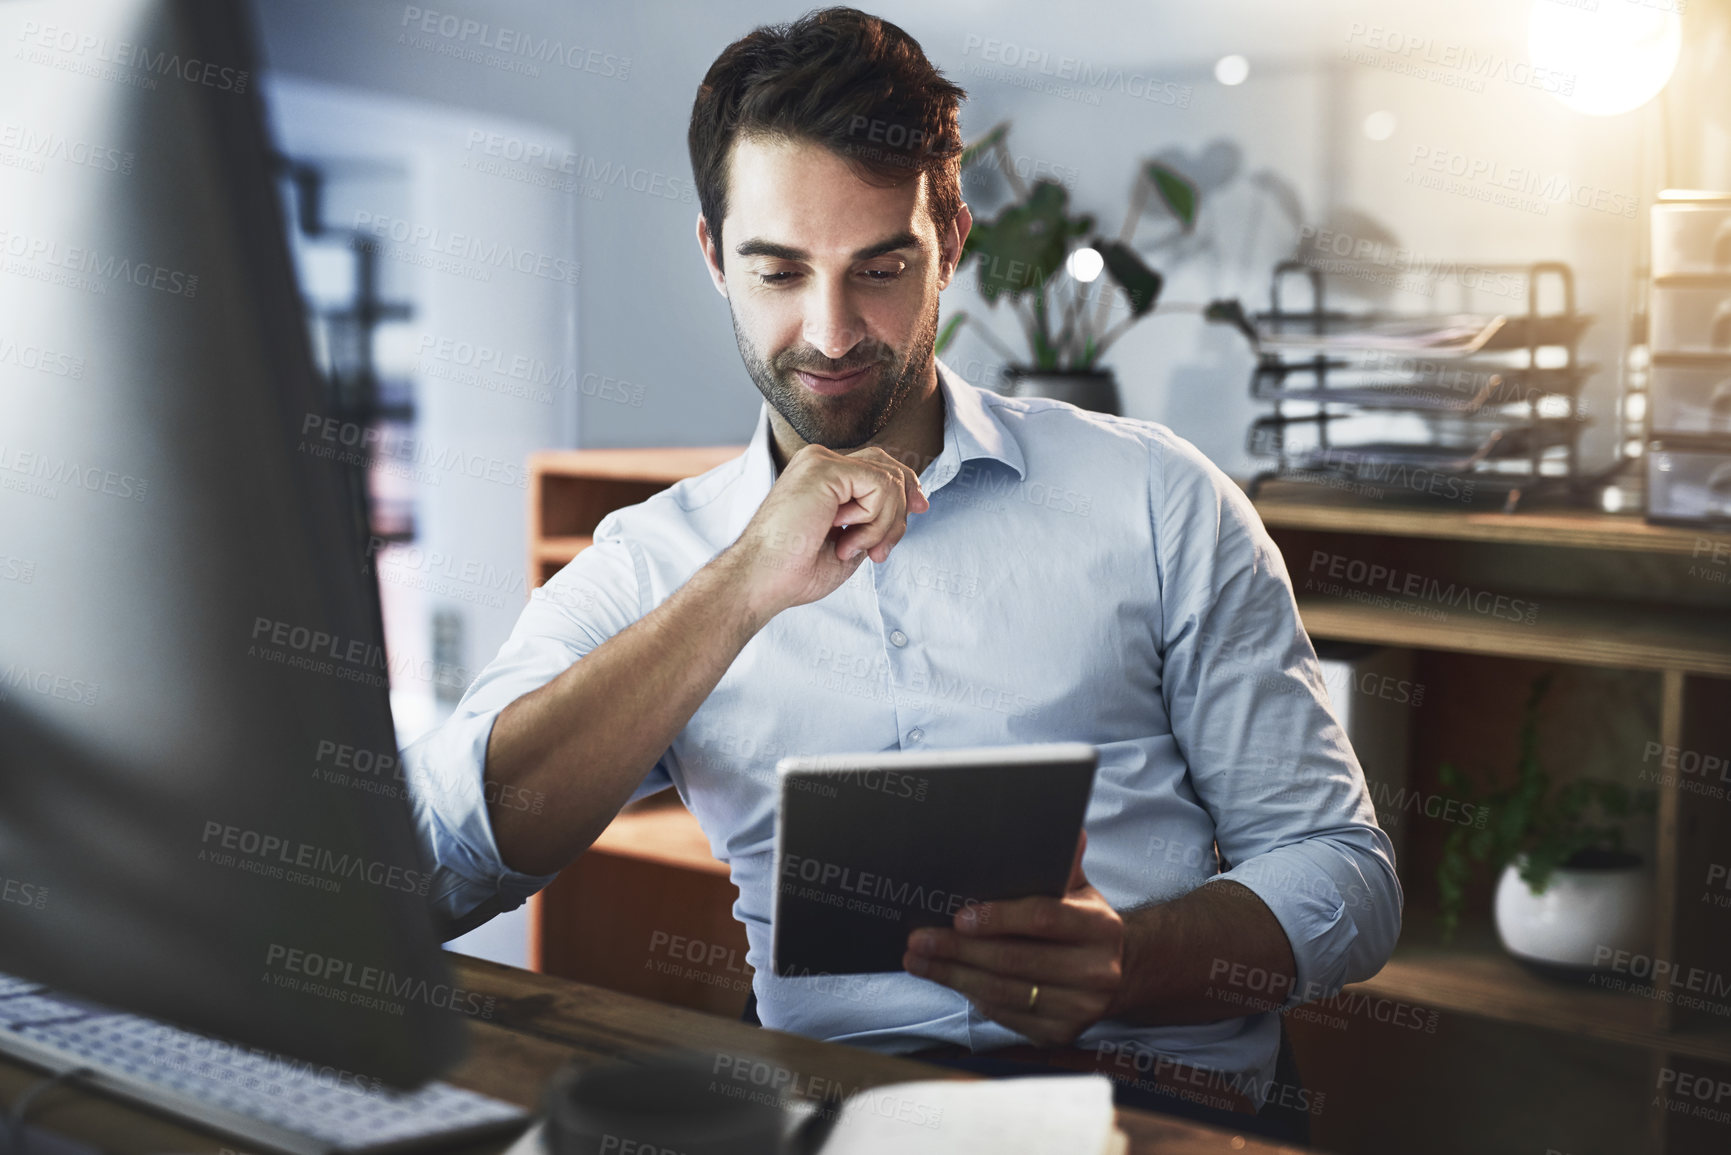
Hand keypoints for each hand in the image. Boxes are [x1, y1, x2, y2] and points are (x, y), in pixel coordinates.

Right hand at [721, 444, 928, 620]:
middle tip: (880, 550)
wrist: (762, 580)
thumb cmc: (796, 569)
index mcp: (822, 477)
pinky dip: (874, 520)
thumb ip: (876, 517)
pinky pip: (880, 485)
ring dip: (884, 524)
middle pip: (889, 467)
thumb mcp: (852, 540)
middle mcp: (821, 461)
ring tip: (852, 547)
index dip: (905, 488)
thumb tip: (912, 502)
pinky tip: (846, 537)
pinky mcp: (824, 468)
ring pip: (889, 479)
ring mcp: (821, 461)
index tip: (919, 509)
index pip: (879, 468)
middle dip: (901, 510)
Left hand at [901, 831, 1124, 1047]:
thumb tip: (1065, 830)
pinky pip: (1004, 1014)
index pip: (1043, 918)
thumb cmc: (1081, 923)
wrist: (1116, 975)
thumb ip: (1062, 863)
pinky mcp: (1058, 1034)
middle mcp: (1095, 972)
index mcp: (1099, 927)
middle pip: (1014, 960)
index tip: (958, 916)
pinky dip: (970, 996)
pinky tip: (946, 978)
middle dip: (958, 950)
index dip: (998, 917)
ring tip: (918, 959)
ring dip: (952, 975)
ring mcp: (1078, 1008)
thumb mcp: (1079, 890)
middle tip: (919, 939)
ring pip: (1003, 992)